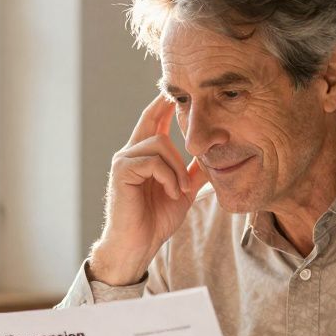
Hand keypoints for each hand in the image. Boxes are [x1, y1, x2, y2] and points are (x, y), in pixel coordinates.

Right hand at [89, 94, 208, 285]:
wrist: (138, 245)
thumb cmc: (155, 220)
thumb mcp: (183, 190)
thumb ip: (193, 170)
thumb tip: (213, 152)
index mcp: (143, 154)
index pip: (152, 117)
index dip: (163, 102)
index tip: (178, 90)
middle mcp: (130, 152)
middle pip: (155, 122)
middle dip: (177, 134)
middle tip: (193, 162)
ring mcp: (123, 160)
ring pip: (159, 144)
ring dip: (177, 169)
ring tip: (181, 190)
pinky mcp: (121, 171)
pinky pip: (153, 161)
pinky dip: (169, 178)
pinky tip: (173, 193)